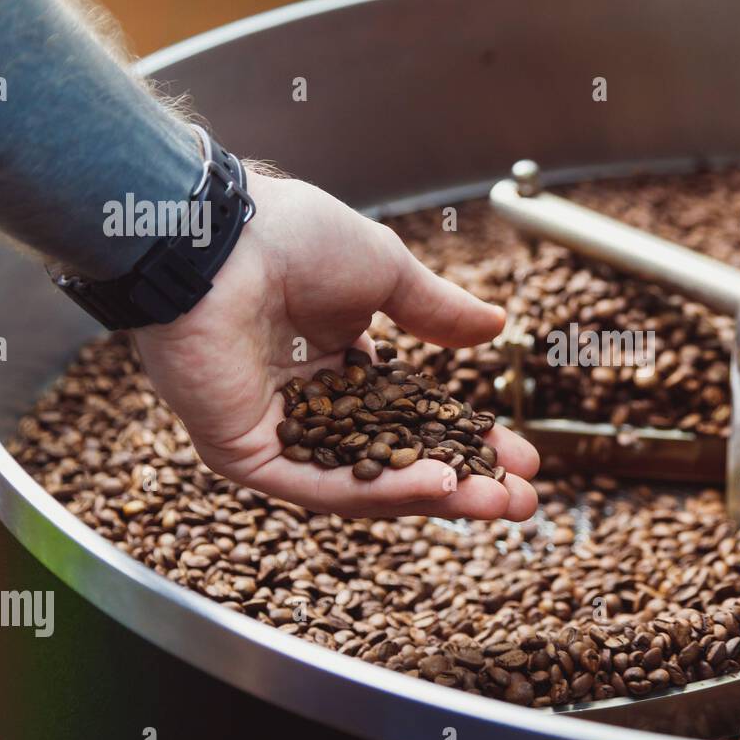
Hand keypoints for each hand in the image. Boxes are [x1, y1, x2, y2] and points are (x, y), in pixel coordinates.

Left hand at [133, 173, 538, 519]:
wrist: (218, 238)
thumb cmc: (290, 238)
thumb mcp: (387, 272)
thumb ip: (437, 312)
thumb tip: (497, 329)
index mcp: (339, 363)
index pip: (414, 418)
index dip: (469, 439)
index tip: (521, 455)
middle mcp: (311, 405)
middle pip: (398, 461)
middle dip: (464, 481)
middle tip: (521, 501)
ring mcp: (278, 434)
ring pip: (366, 483)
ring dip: (435, 494)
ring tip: (494, 501)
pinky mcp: (245, 454)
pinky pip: (321, 484)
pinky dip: (382, 490)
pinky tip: (437, 486)